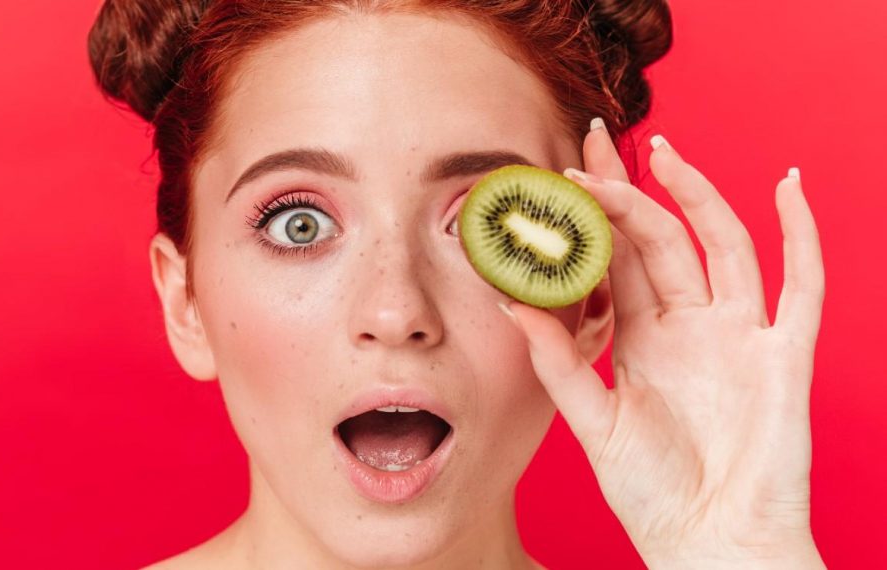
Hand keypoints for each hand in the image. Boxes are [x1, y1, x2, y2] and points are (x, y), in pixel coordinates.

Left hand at [501, 122, 825, 568]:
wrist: (710, 544)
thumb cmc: (654, 493)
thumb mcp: (594, 424)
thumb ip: (559, 363)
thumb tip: (512, 303)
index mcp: (643, 338)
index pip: (615, 259)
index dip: (591, 216)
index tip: (559, 172)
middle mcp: (690, 326)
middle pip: (661, 237)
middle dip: (630, 189)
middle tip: (594, 140)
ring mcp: (739, 335)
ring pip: (722, 246)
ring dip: (697, 197)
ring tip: (663, 152)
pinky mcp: (782, 355)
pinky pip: (802, 285)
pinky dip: (802, 236)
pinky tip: (788, 188)